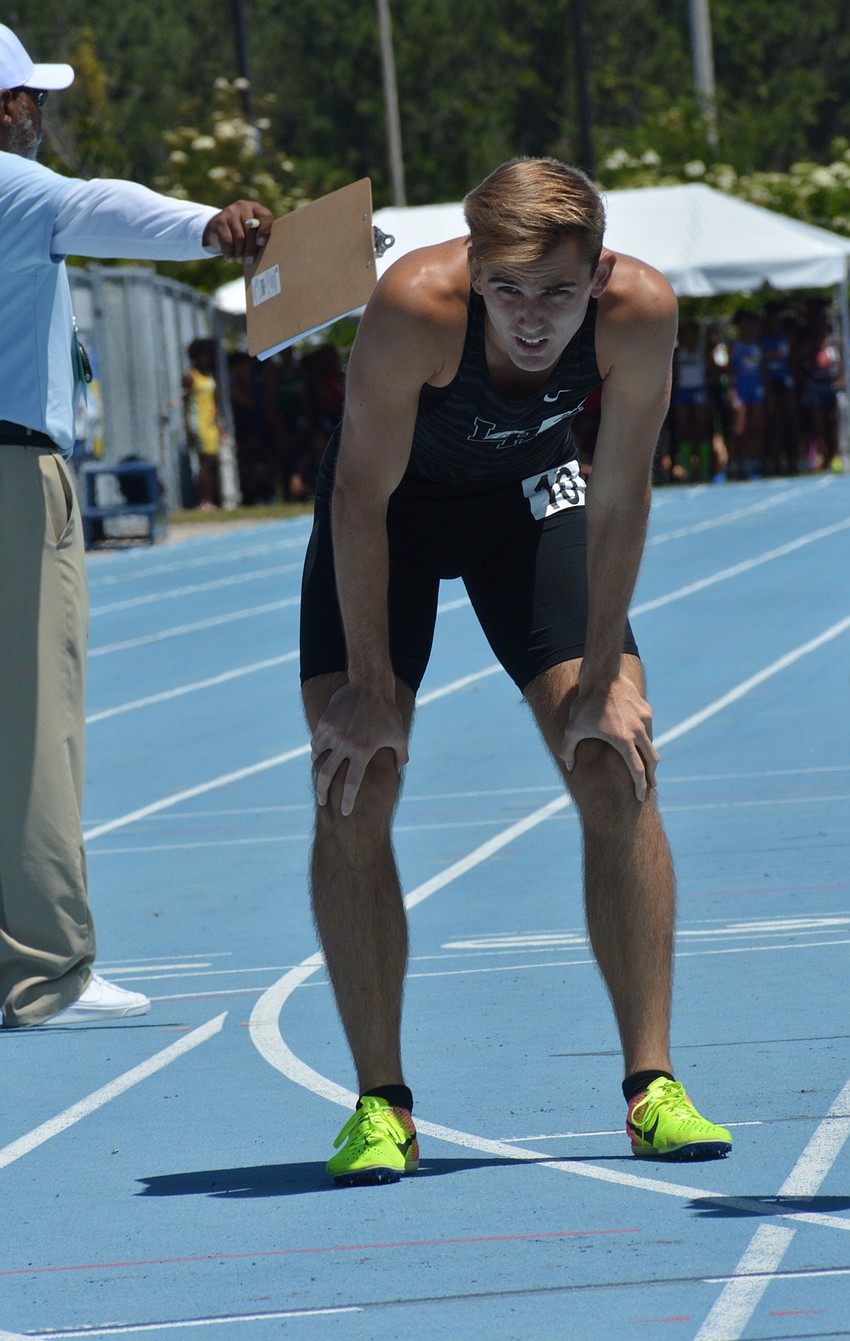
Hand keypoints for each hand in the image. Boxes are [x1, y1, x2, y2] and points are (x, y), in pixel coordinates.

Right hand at [202, 201, 272, 261]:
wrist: (218, 227)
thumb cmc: (242, 233)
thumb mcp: (252, 231)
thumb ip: (260, 236)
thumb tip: (266, 253)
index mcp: (256, 208)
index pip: (265, 216)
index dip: (265, 231)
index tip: (260, 244)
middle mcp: (243, 206)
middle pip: (250, 230)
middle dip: (250, 249)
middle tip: (249, 261)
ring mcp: (230, 212)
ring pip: (239, 237)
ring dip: (240, 252)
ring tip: (240, 261)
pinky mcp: (219, 221)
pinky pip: (227, 241)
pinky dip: (230, 252)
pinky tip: (231, 258)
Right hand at [311, 682, 408, 816]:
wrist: (370, 686)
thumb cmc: (388, 712)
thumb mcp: (399, 735)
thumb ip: (401, 755)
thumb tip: (400, 770)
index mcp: (363, 752)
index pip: (352, 784)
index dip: (348, 801)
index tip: (344, 813)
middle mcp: (345, 744)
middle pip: (326, 776)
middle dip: (322, 792)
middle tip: (322, 801)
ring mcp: (332, 733)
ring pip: (318, 757)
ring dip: (318, 768)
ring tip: (320, 775)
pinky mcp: (325, 722)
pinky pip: (316, 741)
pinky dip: (317, 750)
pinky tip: (319, 753)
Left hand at [560, 674, 657, 800]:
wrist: (602, 675)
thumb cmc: (585, 704)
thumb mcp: (572, 728)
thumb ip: (568, 750)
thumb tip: (569, 767)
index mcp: (623, 741)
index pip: (637, 770)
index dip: (640, 786)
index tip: (641, 797)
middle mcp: (639, 732)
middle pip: (651, 760)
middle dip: (651, 776)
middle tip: (651, 787)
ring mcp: (645, 720)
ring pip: (651, 743)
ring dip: (649, 756)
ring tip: (646, 765)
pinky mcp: (646, 709)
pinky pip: (647, 728)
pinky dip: (645, 738)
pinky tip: (639, 740)